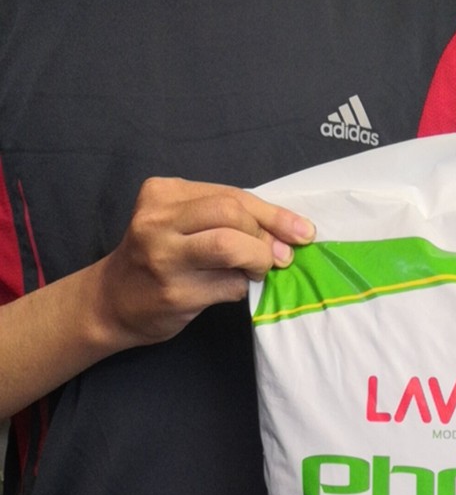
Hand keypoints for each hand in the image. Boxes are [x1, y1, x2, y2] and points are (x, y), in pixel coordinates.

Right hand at [97, 177, 315, 349]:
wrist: (113, 301)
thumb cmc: (159, 258)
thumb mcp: (183, 223)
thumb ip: (228, 219)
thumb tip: (290, 233)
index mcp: (163, 193)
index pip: (231, 195)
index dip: (274, 214)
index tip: (303, 230)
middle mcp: (158, 220)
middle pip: (232, 214)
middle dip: (265, 236)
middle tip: (277, 257)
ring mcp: (164, 257)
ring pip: (231, 246)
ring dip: (258, 260)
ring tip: (258, 270)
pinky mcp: (176, 293)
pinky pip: (228, 286)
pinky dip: (242, 287)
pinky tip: (231, 287)